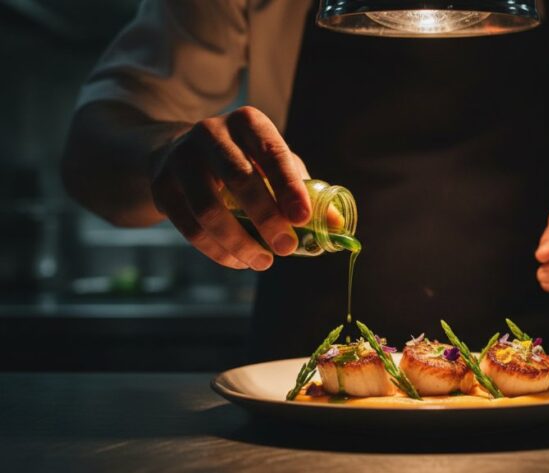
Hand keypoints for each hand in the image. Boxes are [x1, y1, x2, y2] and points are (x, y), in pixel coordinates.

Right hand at [150, 106, 310, 270]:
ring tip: (263, 262)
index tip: (303, 219)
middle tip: (286, 248)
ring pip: (209, 209)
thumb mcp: (277, 166)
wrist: (181, 154)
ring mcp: (181, 158)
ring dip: (239, 242)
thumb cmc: (244, 162)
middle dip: (266, 218)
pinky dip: (217, 251)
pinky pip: (190, 227)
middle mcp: (210, 133)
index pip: (272, 152)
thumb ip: (306, 192)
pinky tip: (238, 260)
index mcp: (248, 122)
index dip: (289, 187)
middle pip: (239, 179)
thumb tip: (336, 225)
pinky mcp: (162, 187)